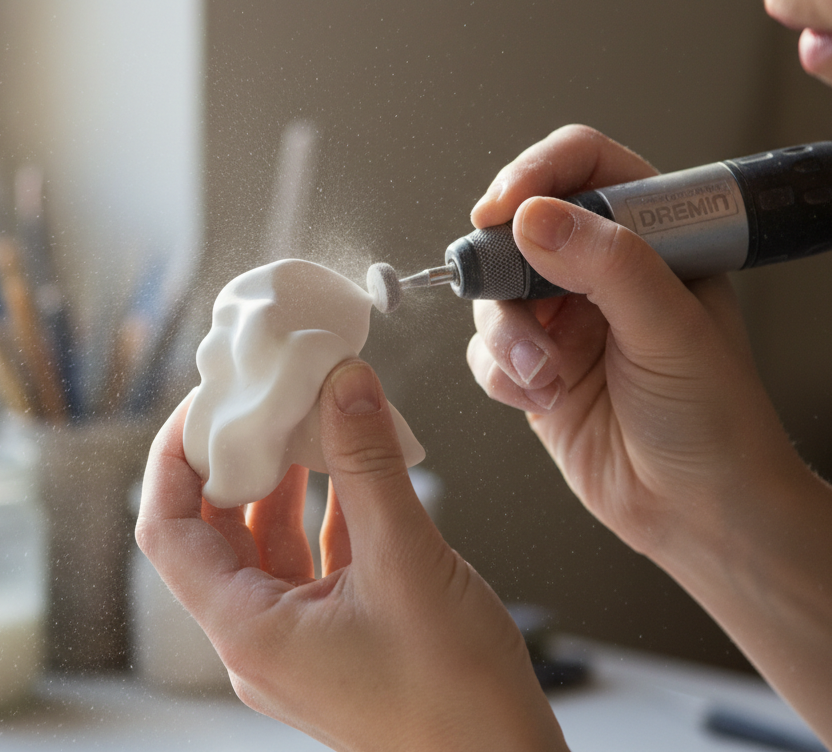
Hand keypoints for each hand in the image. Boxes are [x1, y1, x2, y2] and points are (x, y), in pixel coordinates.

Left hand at [137, 359, 565, 751]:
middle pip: (218, 532)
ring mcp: (300, 638)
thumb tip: (344, 381)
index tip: (203, 405)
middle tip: (263, 401)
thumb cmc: (455, 691)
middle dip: (236, 461)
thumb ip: (369, 464)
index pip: (168, 532)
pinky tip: (355, 473)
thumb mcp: (406, 559)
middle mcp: (261, 637)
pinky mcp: (340, 635)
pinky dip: (327, 511)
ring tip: (309, 423)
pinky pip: (315, 560)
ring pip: (271, 543)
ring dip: (286, 483)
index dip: (173, 461)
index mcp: (250, 629)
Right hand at [466, 124, 801, 556]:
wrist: (697, 511)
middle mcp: (602, 273)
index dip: (538, 174)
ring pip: (496, 296)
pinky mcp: (537, 366)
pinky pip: (487, 351)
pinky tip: (544, 398)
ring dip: (508, 337)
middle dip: (509, 274)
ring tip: (545, 375)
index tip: (503, 207)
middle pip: (522, 230)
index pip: (587, 167)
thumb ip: (608, 265)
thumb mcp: (671, 331)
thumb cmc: (714, 421)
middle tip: (518, 307)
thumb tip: (534, 217)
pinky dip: (503, 375)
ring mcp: (565, 320)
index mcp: (652, 240)